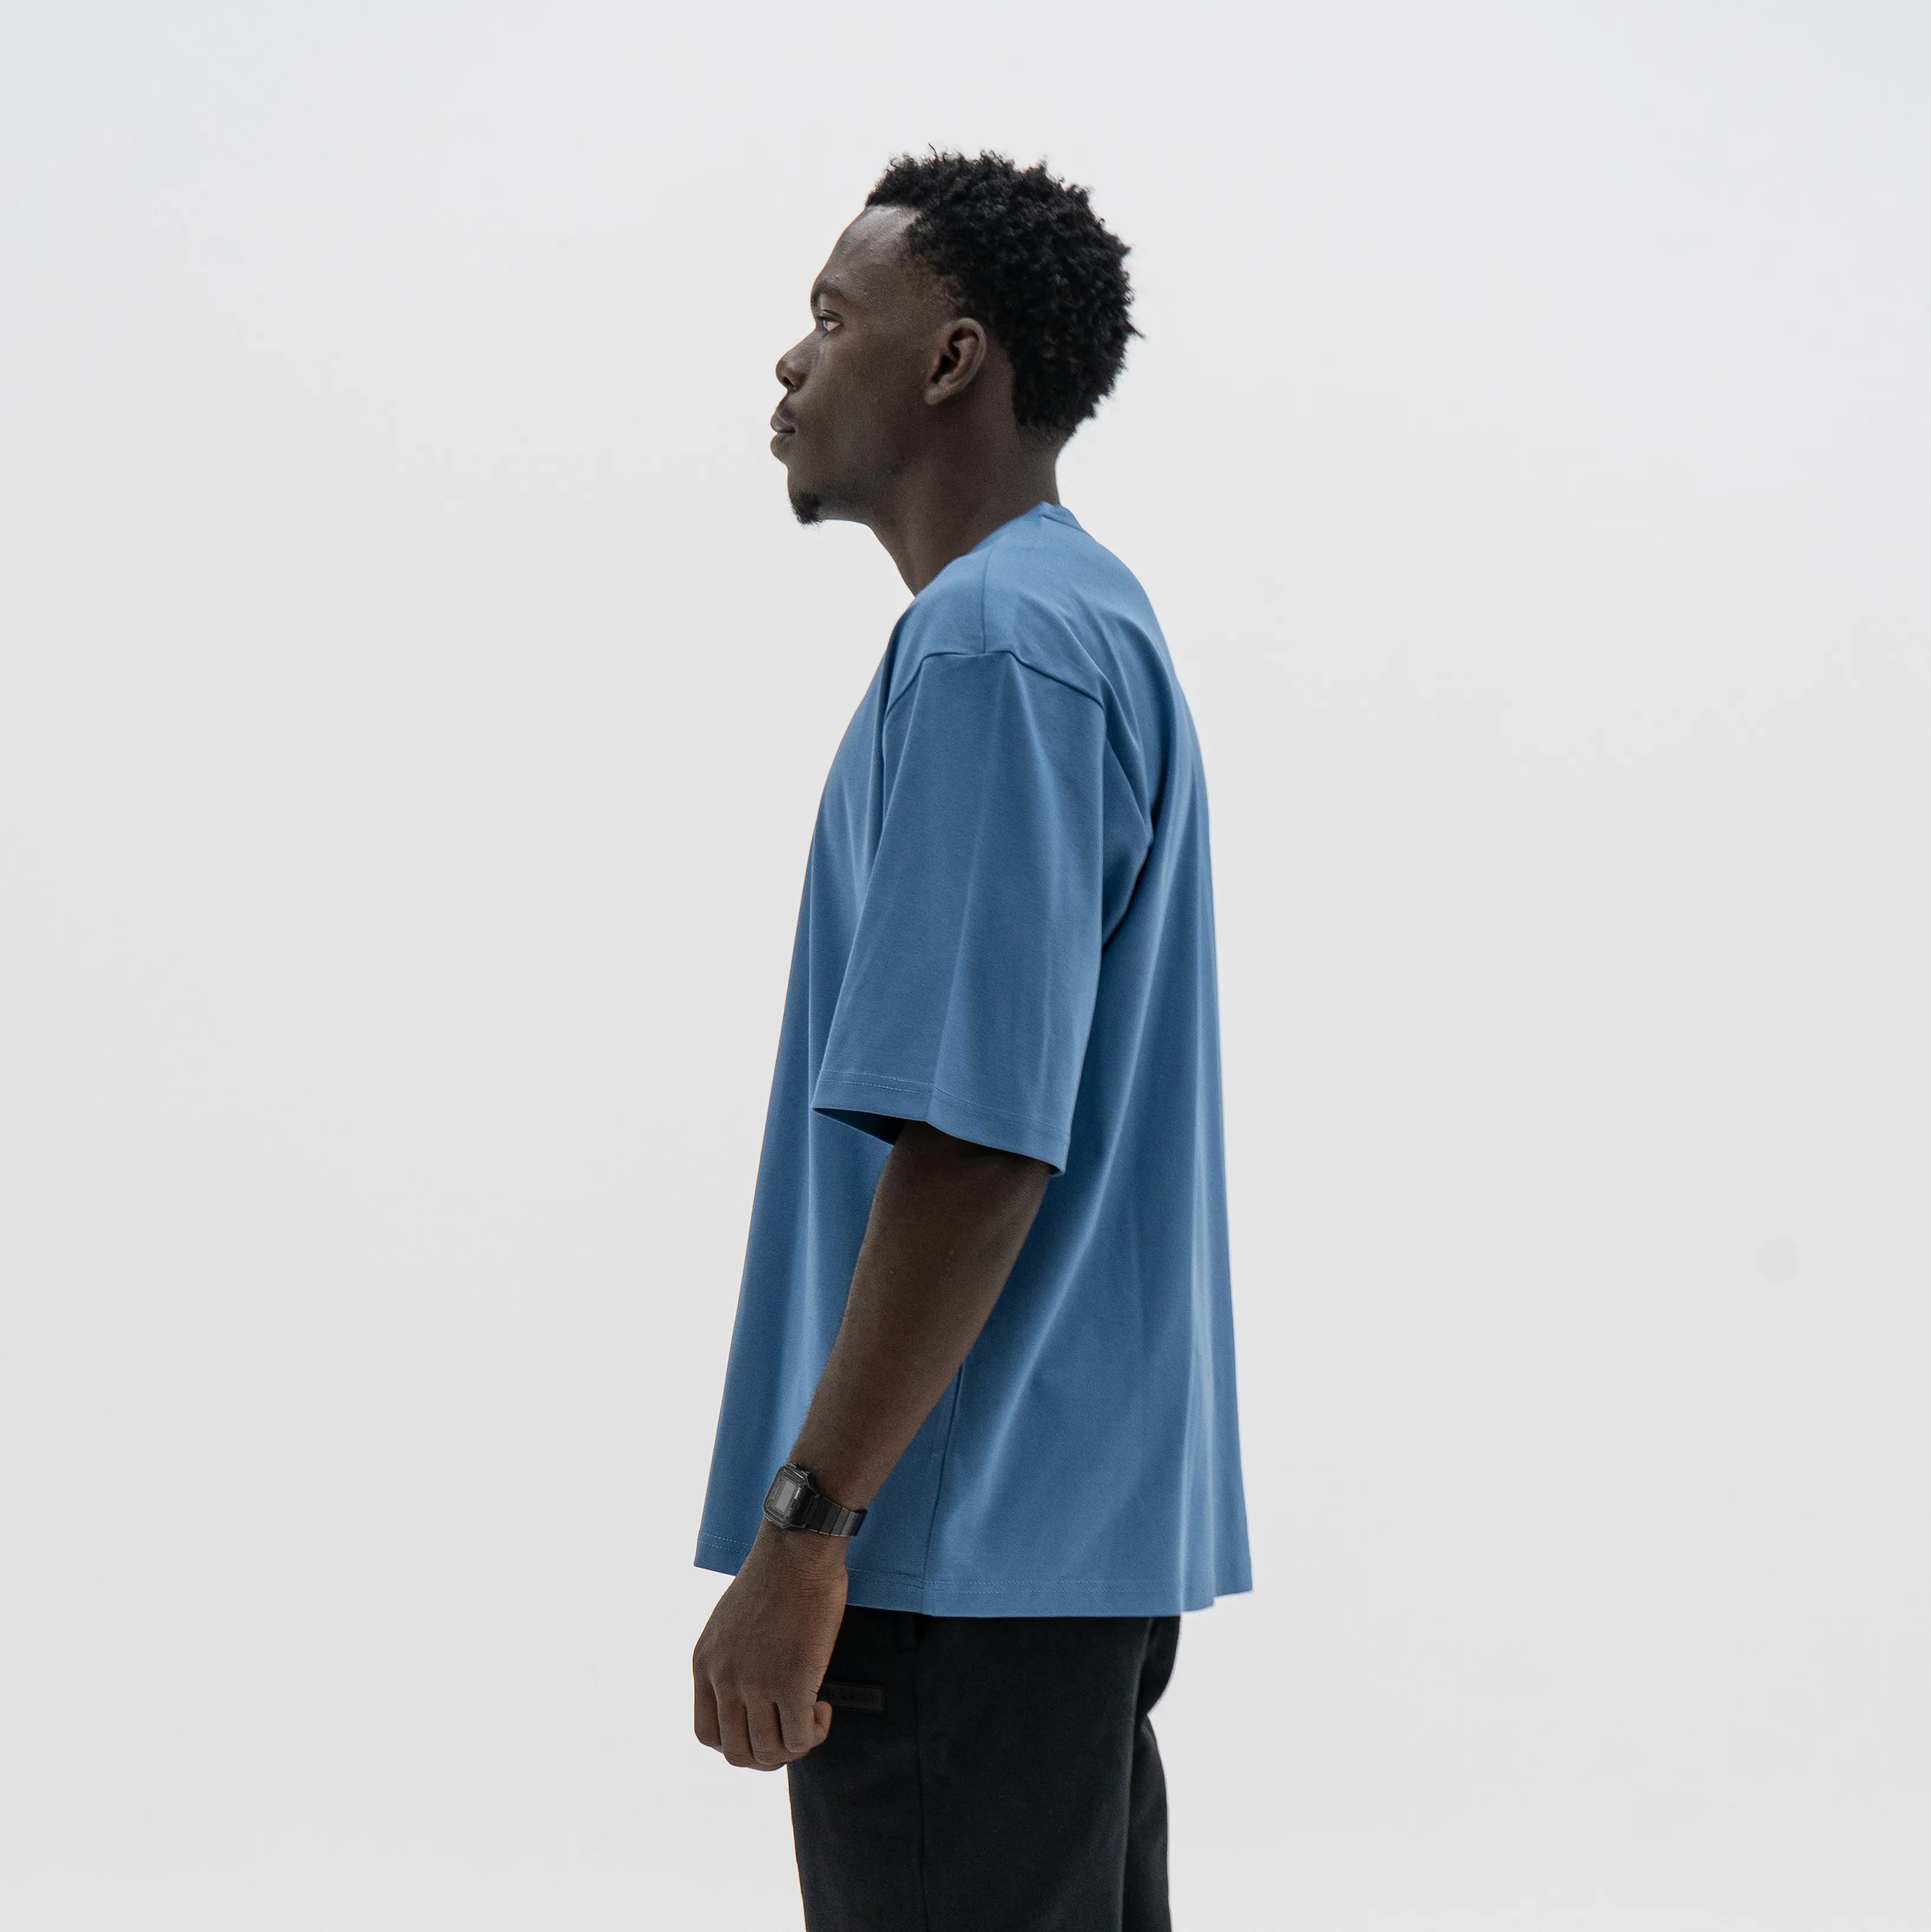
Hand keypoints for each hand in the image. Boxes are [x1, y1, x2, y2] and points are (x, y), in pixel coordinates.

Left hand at [693, 1523, 847, 1769]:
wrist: (798, 1550)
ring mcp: (756, 1684)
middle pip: (737, 1752)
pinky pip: (800, 1737)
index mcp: (704, 1665)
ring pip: (770, 1752)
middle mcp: (723, 1679)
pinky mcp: (792, 1683)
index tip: (764, 1726)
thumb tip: (749, 1695)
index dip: (738, 1743)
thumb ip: (731, 1660)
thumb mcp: (731, 1623)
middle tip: (793, 1732)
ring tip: (811, 1717)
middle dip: (768, 1755)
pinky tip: (823, 1708)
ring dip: (795, 1746)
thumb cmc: (775, 1578)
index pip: (707, 1734)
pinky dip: (814, 1733)